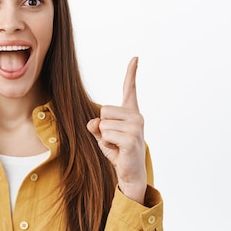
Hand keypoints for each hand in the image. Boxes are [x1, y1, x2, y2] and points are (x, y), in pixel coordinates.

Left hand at [87, 57, 146, 203]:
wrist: (129, 173)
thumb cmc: (117, 152)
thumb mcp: (103, 135)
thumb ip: (97, 125)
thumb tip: (94, 123)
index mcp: (131, 112)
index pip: (129, 89)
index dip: (131, 73)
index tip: (135, 58)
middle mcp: (137, 116)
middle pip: (104, 110)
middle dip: (102, 126)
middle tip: (114, 140)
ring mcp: (136, 127)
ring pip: (103, 124)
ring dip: (104, 137)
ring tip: (117, 146)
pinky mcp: (132, 138)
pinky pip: (106, 134)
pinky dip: (107, 144)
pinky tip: (119, 150)